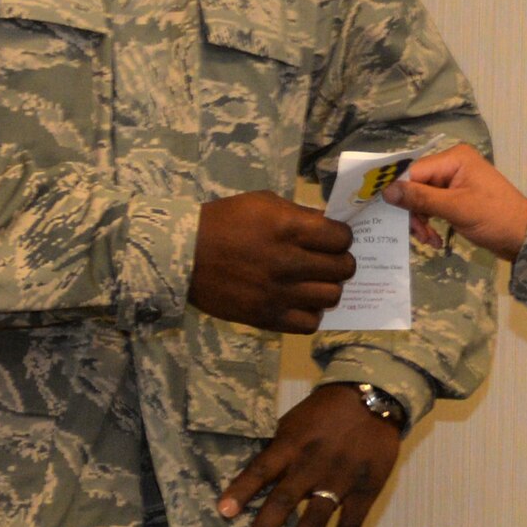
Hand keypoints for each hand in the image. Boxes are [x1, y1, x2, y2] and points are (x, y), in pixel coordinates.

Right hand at [189, 191, 354, 332]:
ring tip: (314, 283)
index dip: (342, 237)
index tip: (333, 239)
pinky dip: (310, 313)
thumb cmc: (225, 221)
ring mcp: (278, 293)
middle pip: (343, 269)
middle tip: (327, 261)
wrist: (184, 254)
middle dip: (340, 262)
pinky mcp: (267, 317)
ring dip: (327, 288)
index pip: (341, 238)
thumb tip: (332, 226)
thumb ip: (300, 215)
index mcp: (288, 228)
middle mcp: (288, 262)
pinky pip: (309, 323)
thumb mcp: (263, 203)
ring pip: (331, 297)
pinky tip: (300, 302)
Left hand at [217, 384, 403, 526]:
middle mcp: (313, 464)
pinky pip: (350, 525)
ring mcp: (341, 480)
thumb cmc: (326, 411)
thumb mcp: (294, 421)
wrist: (374, 398)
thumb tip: (252, 480)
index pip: (262, 469)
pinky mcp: (366, 490)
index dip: (242, 490)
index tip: (222, 511)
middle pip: (285, 500)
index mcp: (292, 444)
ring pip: (316, 519)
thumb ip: (277, 450)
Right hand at [384, 143, 526, 260]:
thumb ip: (421, 198)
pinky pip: (434, 207)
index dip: (402, 194)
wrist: (524, 237)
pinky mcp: (457, 197)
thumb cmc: (494, 218)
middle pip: (417, 186)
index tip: (396, 217)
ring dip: (422, 222)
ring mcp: (455, 181)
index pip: (415, 172)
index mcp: (454, 158)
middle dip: (415, 213)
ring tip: (429, 241)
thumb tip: (386, 190)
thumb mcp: (456, 208)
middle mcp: (452, 164)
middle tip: (419, 236)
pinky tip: (435, 240)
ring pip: (423, 199)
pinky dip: (431, 223)